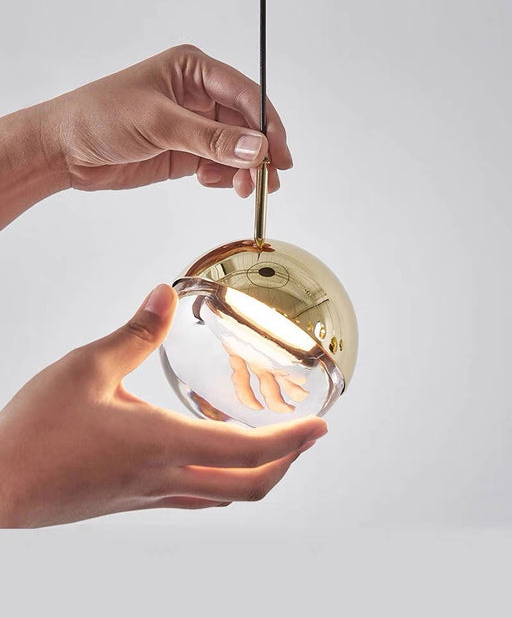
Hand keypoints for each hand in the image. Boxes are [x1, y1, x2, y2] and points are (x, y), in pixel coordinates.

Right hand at [0, 285, 325, 527]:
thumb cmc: (37, 430)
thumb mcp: (87, 367)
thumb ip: (135, 332)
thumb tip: (165, 296)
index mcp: (162, 443)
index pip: (248, 450)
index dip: (292, 440)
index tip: (321, 428)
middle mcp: (164, 477)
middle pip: (248, 486)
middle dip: (286, 463)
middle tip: (305, 437)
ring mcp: (149, 495)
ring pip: (223, 497)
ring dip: (258, 474)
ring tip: (271, 446)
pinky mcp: (131, 500)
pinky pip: (195, 498)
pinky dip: (222, 480)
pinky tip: (210, 458)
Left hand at [40, 44, 291, 197]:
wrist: (65, 150)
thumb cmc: (101, 117)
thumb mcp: (159, 123)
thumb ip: (211, 138)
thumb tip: (257, 148)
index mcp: (194, 70)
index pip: (245, 93)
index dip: (267, 123)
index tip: (279, 153)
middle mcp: (198, 95)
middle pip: (245, 124)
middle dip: (258, 152)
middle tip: (268, 180)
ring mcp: (193, 125)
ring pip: (235, 148)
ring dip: (243, 169)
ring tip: (242, 188)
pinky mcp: (185, 152)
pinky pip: (218, 165)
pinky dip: (224, 177)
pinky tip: (212, 182)